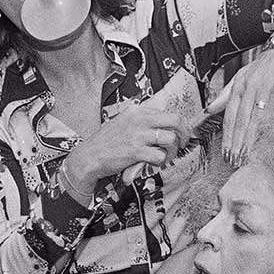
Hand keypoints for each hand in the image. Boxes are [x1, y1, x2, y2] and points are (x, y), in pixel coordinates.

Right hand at [60, 72, 201, 202]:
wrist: (89, 156)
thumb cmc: (106, 142)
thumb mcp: (123, 122)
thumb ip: (141, 121)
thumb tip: (163, 125)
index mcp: (137, 111)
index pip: (168, 112)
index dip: (179, 124)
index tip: (181, 133)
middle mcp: (139, 120)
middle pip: (175, 120)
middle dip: (184, 134)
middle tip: (182, 144)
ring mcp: (138, 135)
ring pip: (171, 139)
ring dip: (172, 151)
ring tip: (165, 156)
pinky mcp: (136, 151)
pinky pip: (160, 156)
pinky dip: (160, 161)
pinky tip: (153, 162)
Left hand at [206, 45, 273, 163]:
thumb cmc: (266, 65)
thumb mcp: (242, 77)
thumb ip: (226, 94)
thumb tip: (210, 109)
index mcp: (237, 88)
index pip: (229, 117)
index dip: (227, 136)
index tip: (225, 153)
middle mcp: (245, 88)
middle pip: (237, 121)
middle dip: (234, 143)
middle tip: (232, 160)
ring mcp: (258, 89)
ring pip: (249, 119)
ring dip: (245, 139)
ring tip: (243, 156)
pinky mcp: (272, 89)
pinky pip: (264, 112)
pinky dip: (260, 127)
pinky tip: (258, 140)